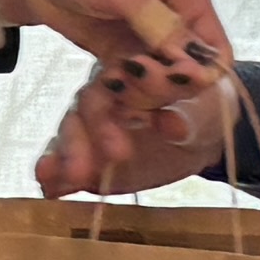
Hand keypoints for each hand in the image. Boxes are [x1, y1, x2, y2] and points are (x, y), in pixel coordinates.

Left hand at [0, 0, 230, 81]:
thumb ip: (157, 22)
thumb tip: (192, 59)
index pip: (215, 49)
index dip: (199, 73)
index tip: (169, 77)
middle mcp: (173, 21)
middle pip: (189, 75)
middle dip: (163, 84)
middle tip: (126, 75)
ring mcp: (146, 40)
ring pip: (161, 86)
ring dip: (140, 93)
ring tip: (111, 79)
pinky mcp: (121, 55)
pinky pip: (134, 86)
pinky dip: (123, 94)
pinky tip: (105, 88)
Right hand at [37, 51, 234, 196]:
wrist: (204, 136)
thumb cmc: (206, 109)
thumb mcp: (211, 107)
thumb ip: (193, 113)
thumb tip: (175, 126)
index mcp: (135, 73)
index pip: (117, 81)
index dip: (120, 98)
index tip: (134, 123)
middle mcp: (108, 97)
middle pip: (87, 107)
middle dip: (85, 135)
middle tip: (92, 164)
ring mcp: (95, 128)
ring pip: (71, 133)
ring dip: (64, 154)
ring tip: (59, 176)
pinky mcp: (90, 157)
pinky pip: (66, 163)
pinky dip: (55, 174)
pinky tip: (49, 185)